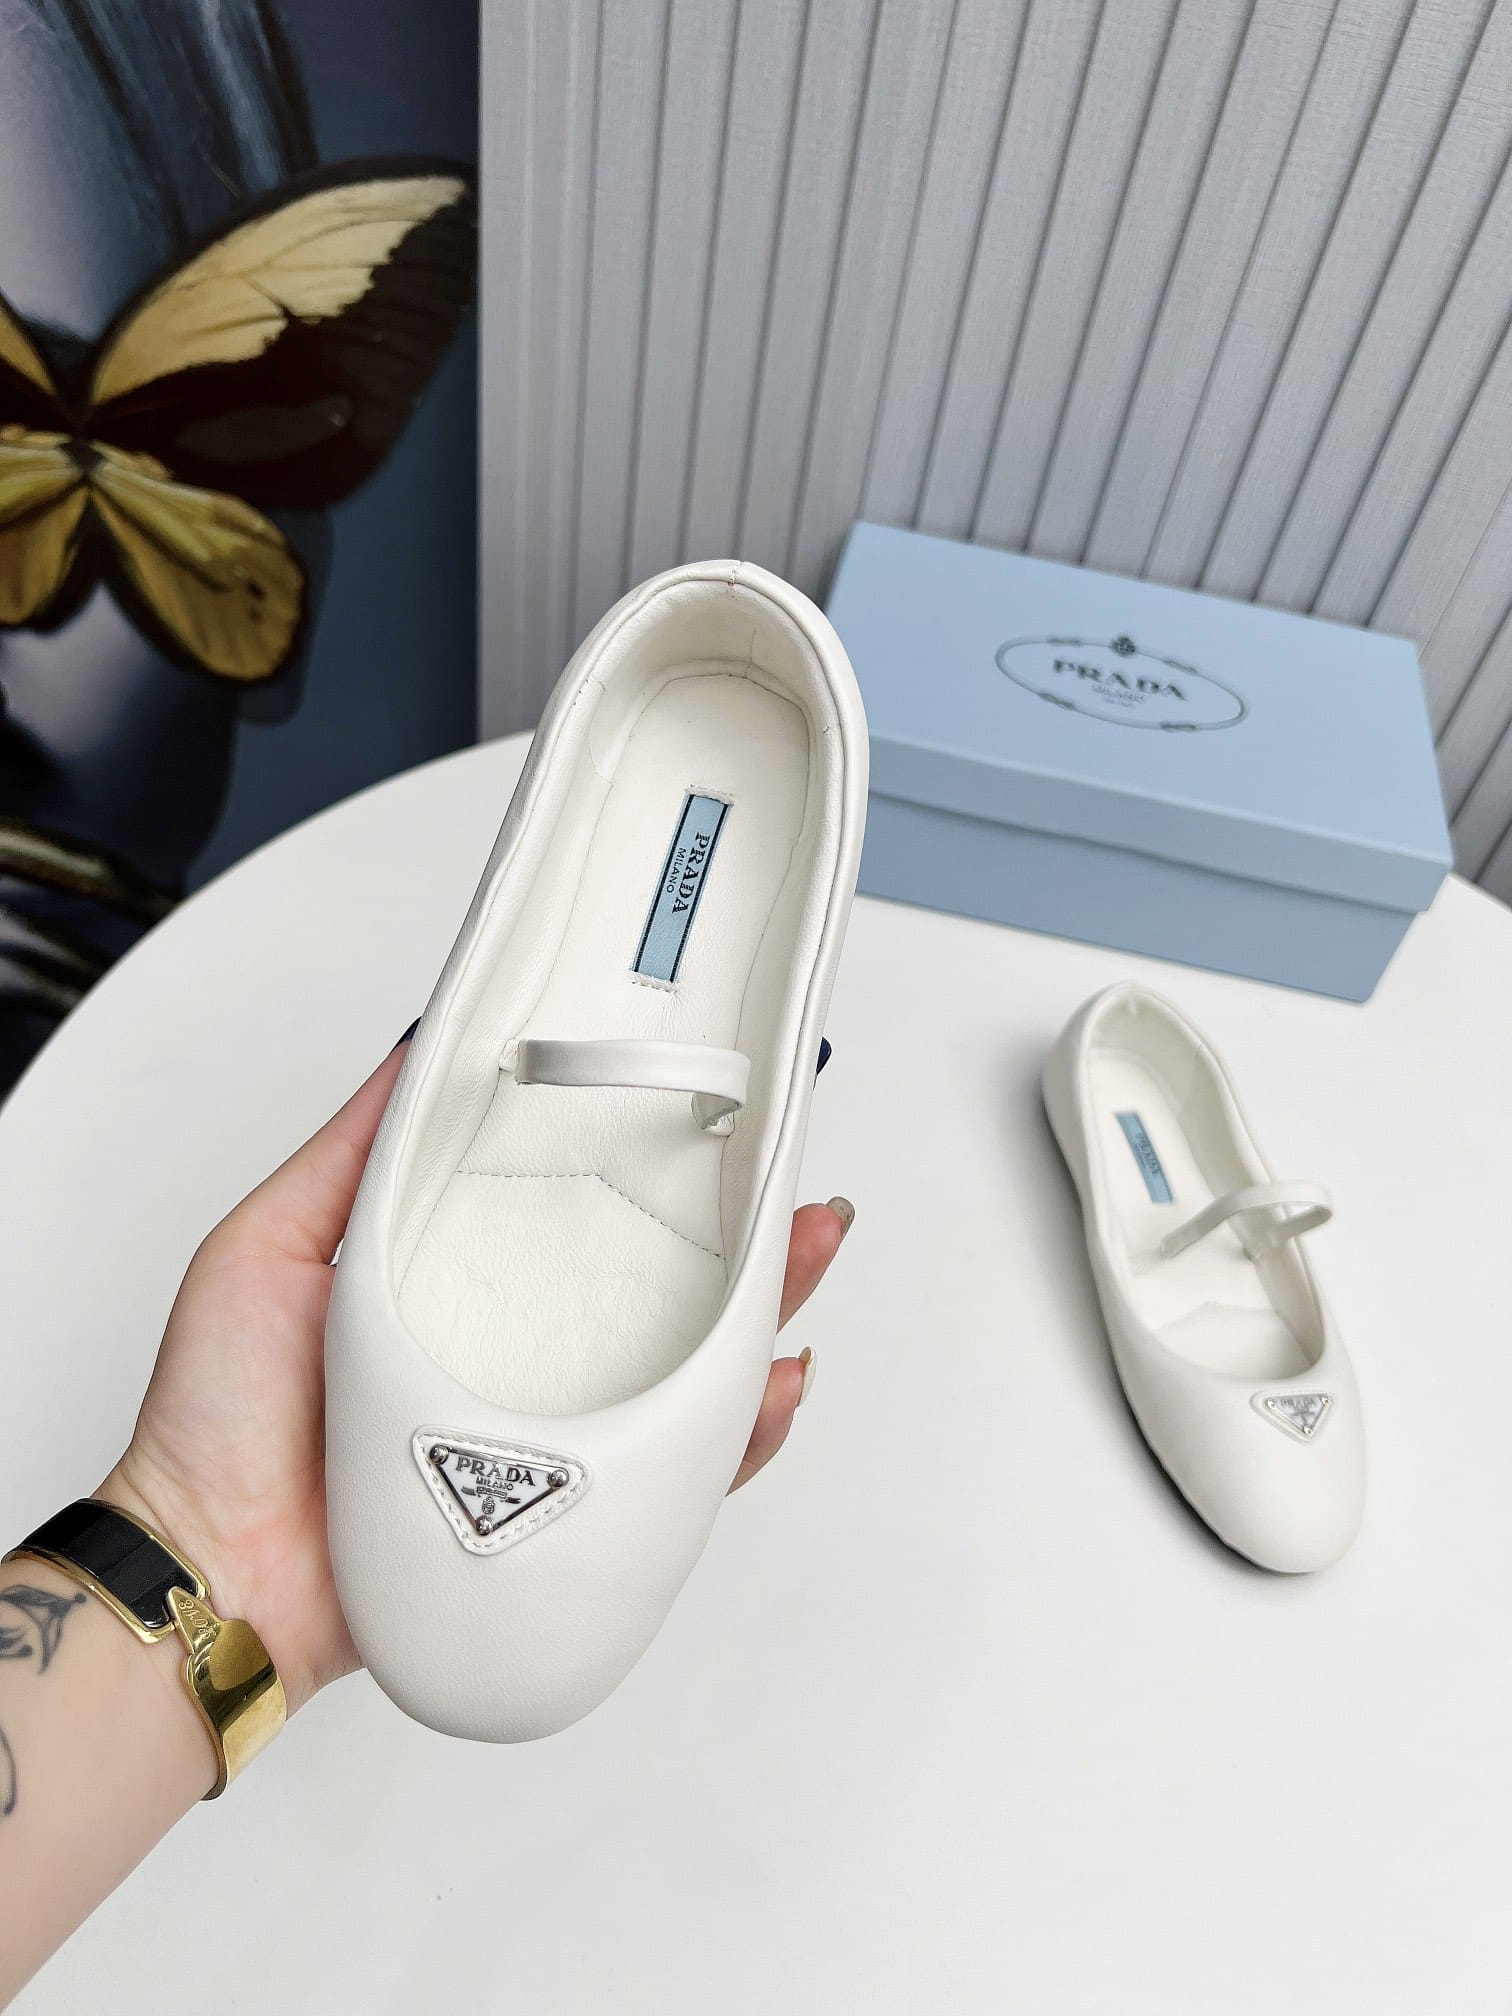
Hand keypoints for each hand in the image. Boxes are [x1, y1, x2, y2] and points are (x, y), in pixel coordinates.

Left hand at [101, 1041, 849, 1712]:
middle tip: (799, 1194)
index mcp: (458, 1282)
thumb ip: (354, 1151)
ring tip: (806, 1259)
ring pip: (682, 1378)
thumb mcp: (273, 1242)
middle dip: (747, 1241)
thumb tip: (421, 1046)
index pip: (578, 1216)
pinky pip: (665, 1481)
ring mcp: (542, 1436)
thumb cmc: (220, 1416)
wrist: (211, 1570)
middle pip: (657, 1292)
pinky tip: (762, 1390)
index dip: (654, 1170)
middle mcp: (514, 1356)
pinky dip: (727, 1441)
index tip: (715, 1115)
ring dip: (762, 1321)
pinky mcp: (558, 1515)